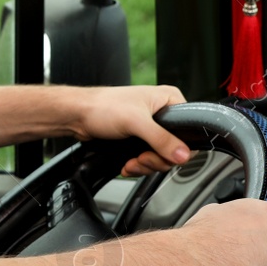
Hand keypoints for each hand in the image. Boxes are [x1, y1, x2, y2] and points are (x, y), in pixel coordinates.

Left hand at [69, 84, 190, 176]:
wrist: (78, 115)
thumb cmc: (102, 106)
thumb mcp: (136, 122)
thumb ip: (161, 139)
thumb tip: (182, 154)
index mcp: (169, 99)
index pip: (189, 130)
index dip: (176, 148)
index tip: (158, 154)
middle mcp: (162, 113)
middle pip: (174, 148)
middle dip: (156, 159)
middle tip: (141, 158)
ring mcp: (151, 127)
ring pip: (161, 157)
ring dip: (145, 165)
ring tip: (131, 162)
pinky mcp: (139, 139)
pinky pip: (148, 159)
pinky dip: (138, 166)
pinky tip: (127, 164)